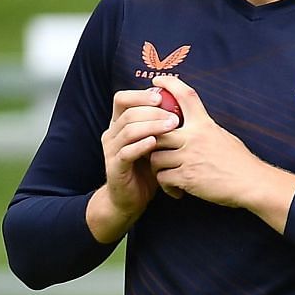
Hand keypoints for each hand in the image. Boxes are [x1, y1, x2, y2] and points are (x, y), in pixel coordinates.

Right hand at [89, 89, 179, 239]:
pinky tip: (156, 143)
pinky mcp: (114, 167)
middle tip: (175, 116)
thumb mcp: (154, 143)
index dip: (140, 95)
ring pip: (128, 130)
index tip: (162, 97)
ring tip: (172, 126)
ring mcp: (111, 150)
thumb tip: (182, 103)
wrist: (130, 199)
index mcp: (119, 124)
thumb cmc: (145, 168)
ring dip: (151, 126)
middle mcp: (112, 134)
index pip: (122, 99)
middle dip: (153, 111)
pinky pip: (127, 152)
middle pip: (128, 112)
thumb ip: (160, 125)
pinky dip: (141, 145)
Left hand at [148, 76, 294, 225]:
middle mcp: (195, 137)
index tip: (158, 80)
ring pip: (155, 158)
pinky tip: (176, 190)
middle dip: (151, 141)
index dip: (170, 84)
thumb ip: (204, 129)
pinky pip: (163, 178)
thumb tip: (193, 124)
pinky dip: (167, 186)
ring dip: (158, 168)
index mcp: (204, 124)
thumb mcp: (223, 136)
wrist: (251, 184)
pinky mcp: (187, 178)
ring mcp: (189, 157)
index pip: (185, 96)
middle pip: (157, 130)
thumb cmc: (240, 162)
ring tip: (167, 174)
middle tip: (153, 150)